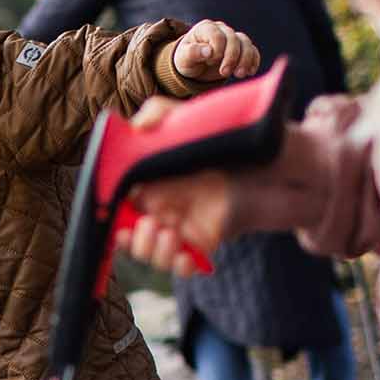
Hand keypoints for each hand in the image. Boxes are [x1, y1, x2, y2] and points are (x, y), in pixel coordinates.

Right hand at [113, 96, 235, 274]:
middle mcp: (159, 209)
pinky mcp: (202, 242)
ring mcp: (181, 228)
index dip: (111, 219)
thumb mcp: (186, 118)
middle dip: (134, 240)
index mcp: (146, 184)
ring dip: (154, 252)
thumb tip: (135, 127)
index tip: (116, 218)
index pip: (117, 209)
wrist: (268, 159)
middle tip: (150, 224)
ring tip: (170, 234)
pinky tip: (185, 257)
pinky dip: (179, 266)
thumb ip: (156, 113)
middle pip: (130, 240)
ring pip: (153, 255)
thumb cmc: (222, 137)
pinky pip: (182, 265)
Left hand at [171, 19, 259, 84]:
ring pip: (246, 43)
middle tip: (224, 73)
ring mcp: (233, 37)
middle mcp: (221, 29)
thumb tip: (208, 51)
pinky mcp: (241, 48)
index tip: (209, 62)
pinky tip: (250, 72)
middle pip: (233, 39)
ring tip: (240, 75)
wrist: (194, 68)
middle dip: (231, 57)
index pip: (217, 35)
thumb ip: (192, 52)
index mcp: (205, 28)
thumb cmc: (186, 61)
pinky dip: (253, 60)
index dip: (217, 49)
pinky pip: (252, 50)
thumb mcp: (183, 58)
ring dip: (245, 59)